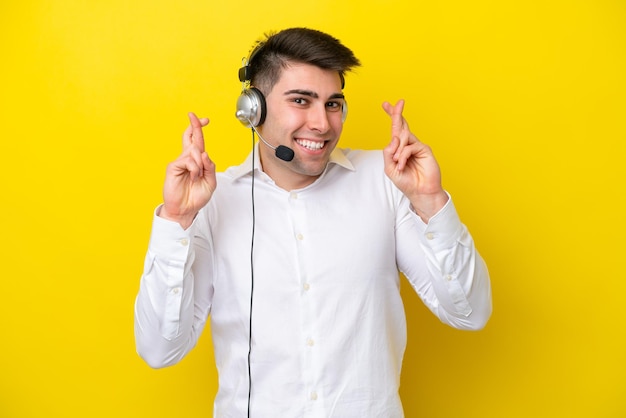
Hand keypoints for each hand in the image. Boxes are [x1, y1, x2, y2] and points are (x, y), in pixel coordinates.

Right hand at [161, 112, 215, 228]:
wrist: (186, 209)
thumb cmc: (196, 197)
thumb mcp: (210, 182)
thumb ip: (210, 167)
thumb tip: (204, 153)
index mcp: (197, 161)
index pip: (197, 141)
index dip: (199, 129)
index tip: (205, 119)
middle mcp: (188, 159)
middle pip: (192, 138)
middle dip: (195, 126)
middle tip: (194, 116)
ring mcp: (180, 162)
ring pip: (195, 150)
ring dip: (201, 163)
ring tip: (198, 176)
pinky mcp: (173, 167)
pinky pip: (189, 161)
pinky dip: (195, 168)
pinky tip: (193, 176)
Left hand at [382, 100, 447, 221]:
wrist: (420, 192)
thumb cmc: (406, 181)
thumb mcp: (390, 168)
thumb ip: (388, 153)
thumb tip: (393, 139)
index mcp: (399, 148)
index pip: (395, 129)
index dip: (391, 116)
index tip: (386, 104)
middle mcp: (408, 144)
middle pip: (401, 125)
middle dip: (396, 113)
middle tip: (398, 102)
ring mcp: (417, 146)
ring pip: (402, 136)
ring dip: (397, 150)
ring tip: (397, 163)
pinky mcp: (424, 149)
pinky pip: (409, 147)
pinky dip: (403, 156)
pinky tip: (402, 165)